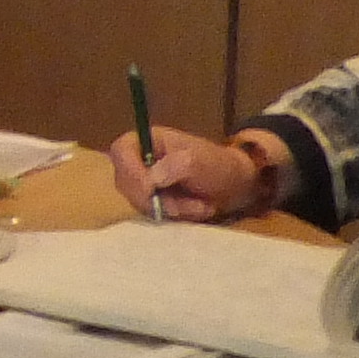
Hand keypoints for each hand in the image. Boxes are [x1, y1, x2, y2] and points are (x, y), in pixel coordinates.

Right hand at [111, 128, 269, 221]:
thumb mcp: (200, 160)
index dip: (129, 171)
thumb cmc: (218, 165)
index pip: (121, 151)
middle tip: (182, 204)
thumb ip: (175, 165)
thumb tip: (151, 179)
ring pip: (140, 203)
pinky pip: (153, 215)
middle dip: (156, 198)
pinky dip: (177, 216)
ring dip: (172, 208)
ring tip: (199, 205)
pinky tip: (196, 209)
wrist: (237, 187)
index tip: (149, 189)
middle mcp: (141, 161)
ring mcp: (146, 184)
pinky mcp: (154, 203)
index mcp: (148, 141)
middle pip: (126, 182)